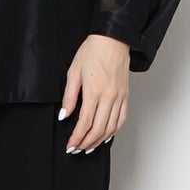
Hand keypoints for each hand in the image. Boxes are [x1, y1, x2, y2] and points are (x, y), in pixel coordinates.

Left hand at [59, 35, 129, 151]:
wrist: (113, 39)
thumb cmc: (92, 52)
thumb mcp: (73, 72)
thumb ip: (69, 96)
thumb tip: (64, 115)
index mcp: (94, 91)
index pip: (85, 122)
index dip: (77, 137)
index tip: (70, 145)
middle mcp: (109, 97)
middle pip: (98, 129)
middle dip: (86, 143)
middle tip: (77, 149)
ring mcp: (119, 97)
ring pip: (111, 127)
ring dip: (99, 141)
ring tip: (89, 147)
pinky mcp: (125, 96)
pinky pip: (121, 119)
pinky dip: (114, 131)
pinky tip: (106, 137)